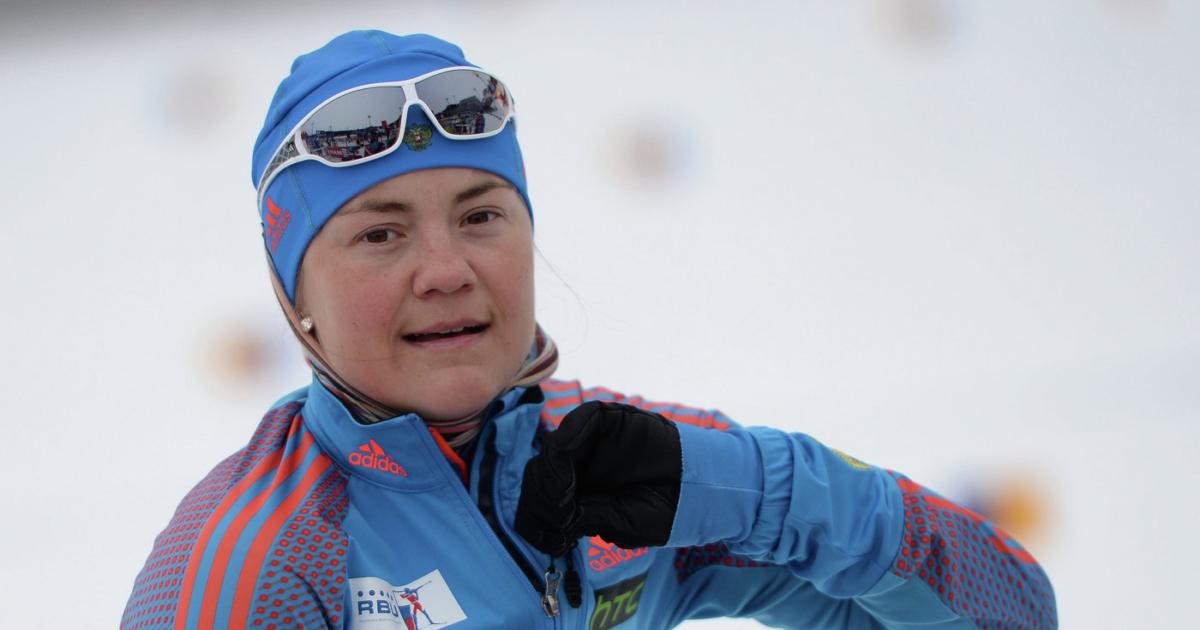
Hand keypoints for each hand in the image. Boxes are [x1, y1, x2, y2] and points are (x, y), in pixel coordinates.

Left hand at [515, 401, 681, 555]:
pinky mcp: (609, 419)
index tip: (557, 527)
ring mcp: (592, 441)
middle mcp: (580, 464)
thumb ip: (584, 516)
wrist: (698, 491)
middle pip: (541, 471)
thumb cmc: (660, 511)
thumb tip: (554, 515)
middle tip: (561, 512)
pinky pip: (581, 419)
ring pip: (554, 447)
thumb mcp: (615, 522)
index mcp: (578, 490)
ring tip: (566, 494)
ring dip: (553, 472)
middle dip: (544, 495)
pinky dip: (570, 434)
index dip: (542, 510)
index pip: (542, 494)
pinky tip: (570, 459)